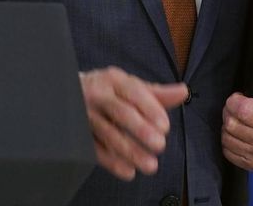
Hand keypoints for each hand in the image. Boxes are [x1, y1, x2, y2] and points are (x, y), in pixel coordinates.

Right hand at [80, 66, 187, 180]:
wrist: (69, 94)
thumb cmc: (108, 91)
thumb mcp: (129, 86)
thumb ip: (157, 93)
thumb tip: (183, 92)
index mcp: (114, 80)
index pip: (134, 92)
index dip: (150, 108)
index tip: (165, 126)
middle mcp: (98, 95)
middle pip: (120, 112)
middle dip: (140, 130)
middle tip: (159, 145)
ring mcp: (86, 115)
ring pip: (108, 134)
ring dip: (129, 151)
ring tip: (150, 165)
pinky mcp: (79, 134)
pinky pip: (95, 149)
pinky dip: (111, 162)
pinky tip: (128, 171)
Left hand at [221, 44, 252, 171]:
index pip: (244, 110)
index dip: (235, 101)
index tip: (239, 97)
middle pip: (232, 124)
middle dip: (229, 112)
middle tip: (236, 107)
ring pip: (228, 138)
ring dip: (228, 126)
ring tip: (238, 120)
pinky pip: (229, 152)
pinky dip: (229, 142)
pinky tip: (238, 134)